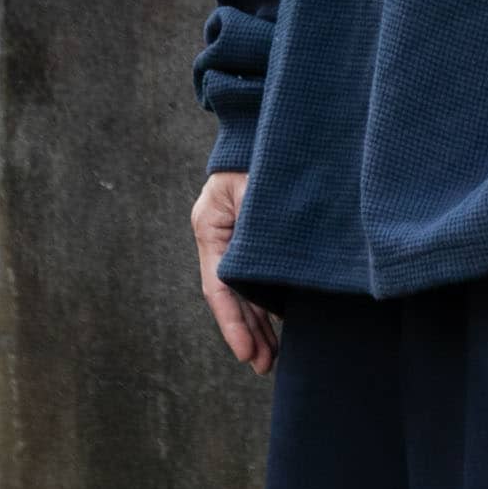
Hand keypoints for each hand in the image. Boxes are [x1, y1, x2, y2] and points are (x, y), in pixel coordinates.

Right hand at [191, 170, 280, 373]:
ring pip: (242, 289)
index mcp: (210, 224)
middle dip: (247, 332)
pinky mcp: (250, 234)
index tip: (247, 353)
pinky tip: (277, 324)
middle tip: (263, 366)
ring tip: (269, 359)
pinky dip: (265, 299)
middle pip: (230, 294)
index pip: (218, 286)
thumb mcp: (257, 189)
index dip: (233, 323)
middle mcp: (217, 234)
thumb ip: (259, 229)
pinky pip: (253, 274)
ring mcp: (232, 234)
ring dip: (256, 323)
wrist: (264, 122)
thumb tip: (269, 275)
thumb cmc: (262, 151)